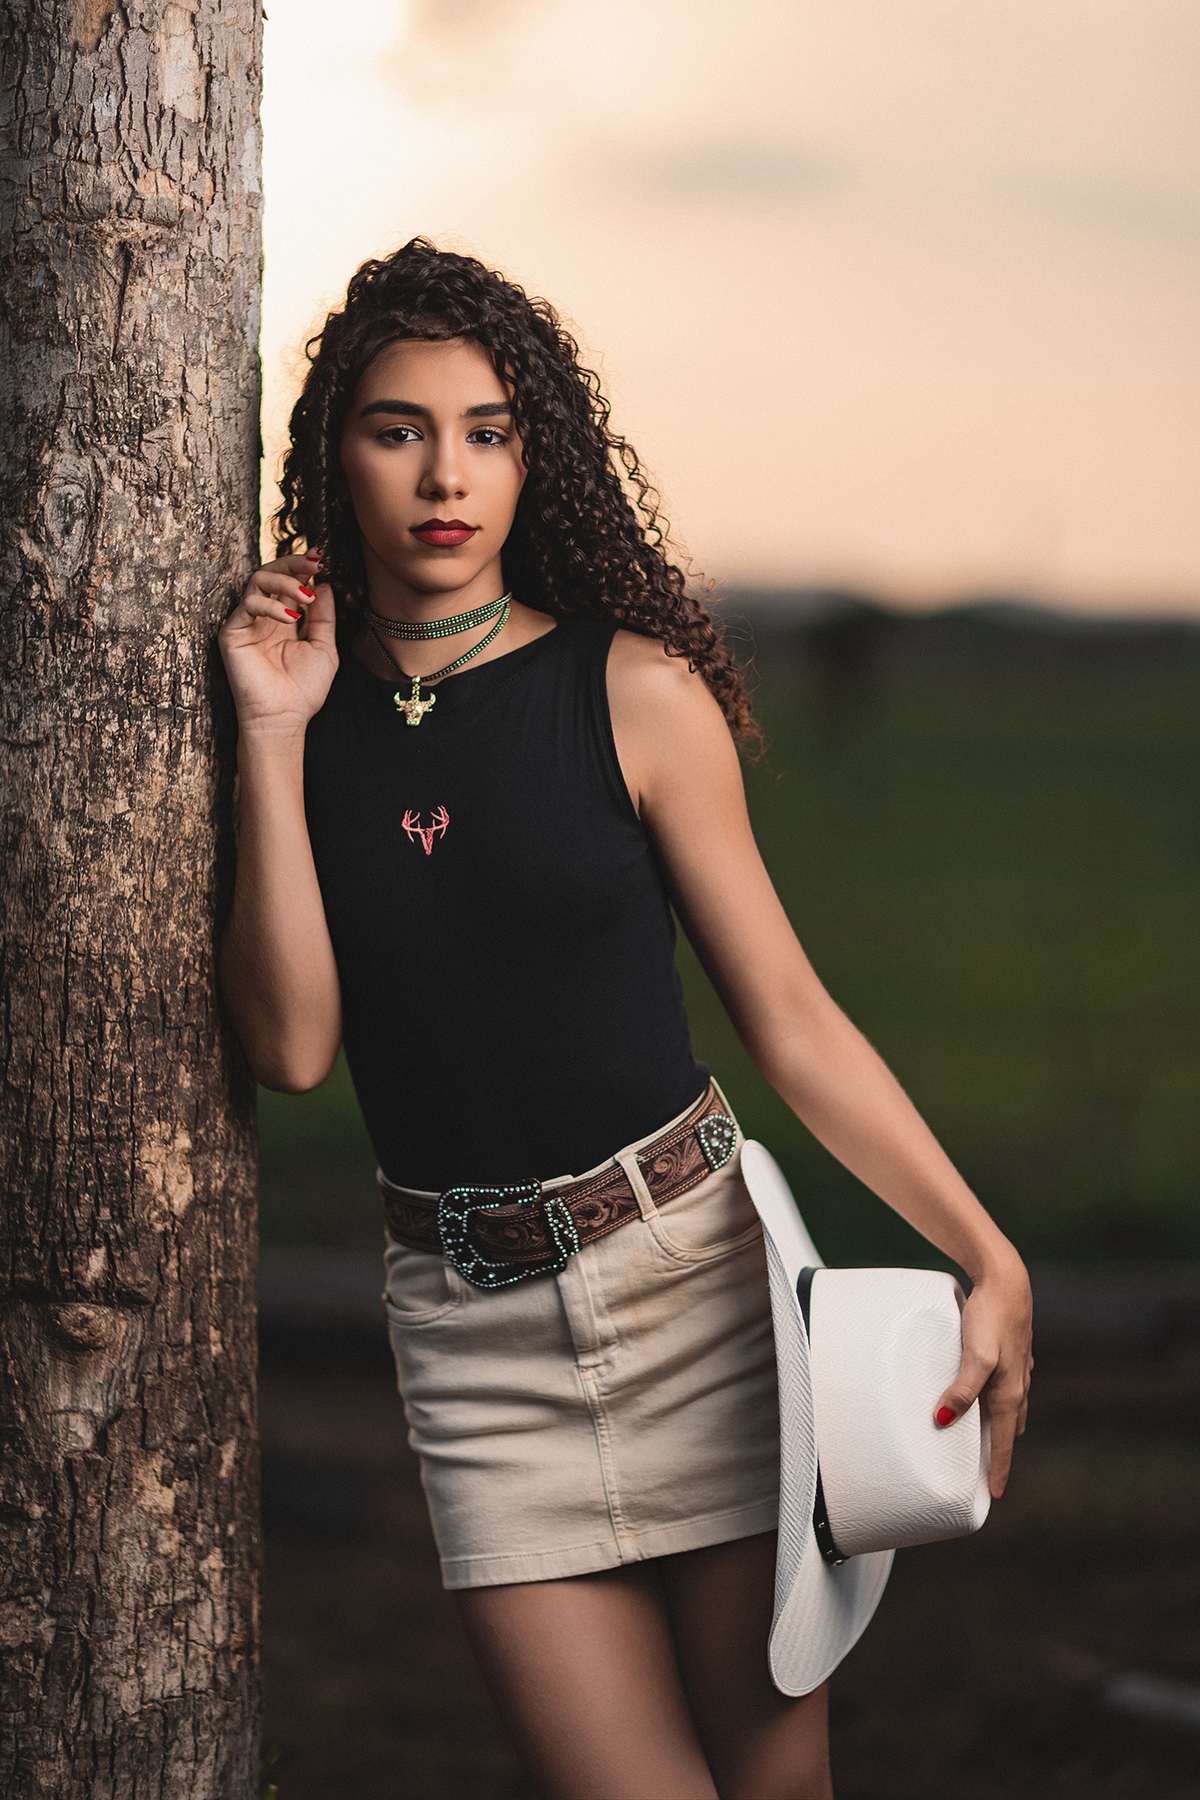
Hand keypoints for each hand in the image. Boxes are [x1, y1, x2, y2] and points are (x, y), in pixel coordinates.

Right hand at [218, 550, 337, 735]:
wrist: (284, 717)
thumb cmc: (302, 690)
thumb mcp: (323, 647)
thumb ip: (323, 616)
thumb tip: (324, 585)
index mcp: (283, 620)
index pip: (289, 583)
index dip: (303, 567)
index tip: (322, 556)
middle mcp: (263, 618)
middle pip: (270, 574)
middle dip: (292, 564)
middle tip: (314, 563)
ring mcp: (246, 623)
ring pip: (257, 581)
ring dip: (284, 582)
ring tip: (306, 596)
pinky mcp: (232, 633)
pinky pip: (248, 605)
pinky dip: (270, 606)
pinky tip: (290, 619)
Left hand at [934, 1254, 1032, 1498]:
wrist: (1006, 1280)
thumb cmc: (991, 1317)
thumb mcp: (976, 1356)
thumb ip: (962, 1389)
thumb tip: (944, 1420)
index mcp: (1010, 1392)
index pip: (1005, 1441)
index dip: (999, 1469)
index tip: (995, 1495)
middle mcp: (1018, 1383)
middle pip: (1010, 1428)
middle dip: (1000, 1450)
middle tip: (986, 1472)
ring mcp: (1017, 1367)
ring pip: (1010, 1406)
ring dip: (999, 1425)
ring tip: (983, 1438)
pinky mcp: (1011, 1351)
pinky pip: (1005, 1385)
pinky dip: (996, 1399)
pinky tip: (984, 1393)